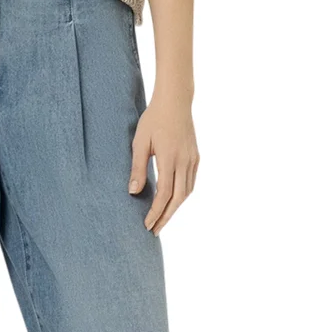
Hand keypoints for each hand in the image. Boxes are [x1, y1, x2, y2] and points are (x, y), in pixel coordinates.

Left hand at [129, 89, 199, 233]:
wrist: (175, 101)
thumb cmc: (153, 120)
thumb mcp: (140, 143)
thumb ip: (137, 168)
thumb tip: (134, 193)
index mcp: (170, 159)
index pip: (164, 194)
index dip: (156, 212)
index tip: (147, 224)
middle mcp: (185, 162)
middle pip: (178, 199)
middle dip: (166, 217)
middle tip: (154, 230)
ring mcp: (193, 159)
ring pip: (187, 192)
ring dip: (175, 208)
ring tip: (162, 218)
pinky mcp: (196, 157)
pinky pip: (191, 182)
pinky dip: (182, 195)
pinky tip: (173, 201)